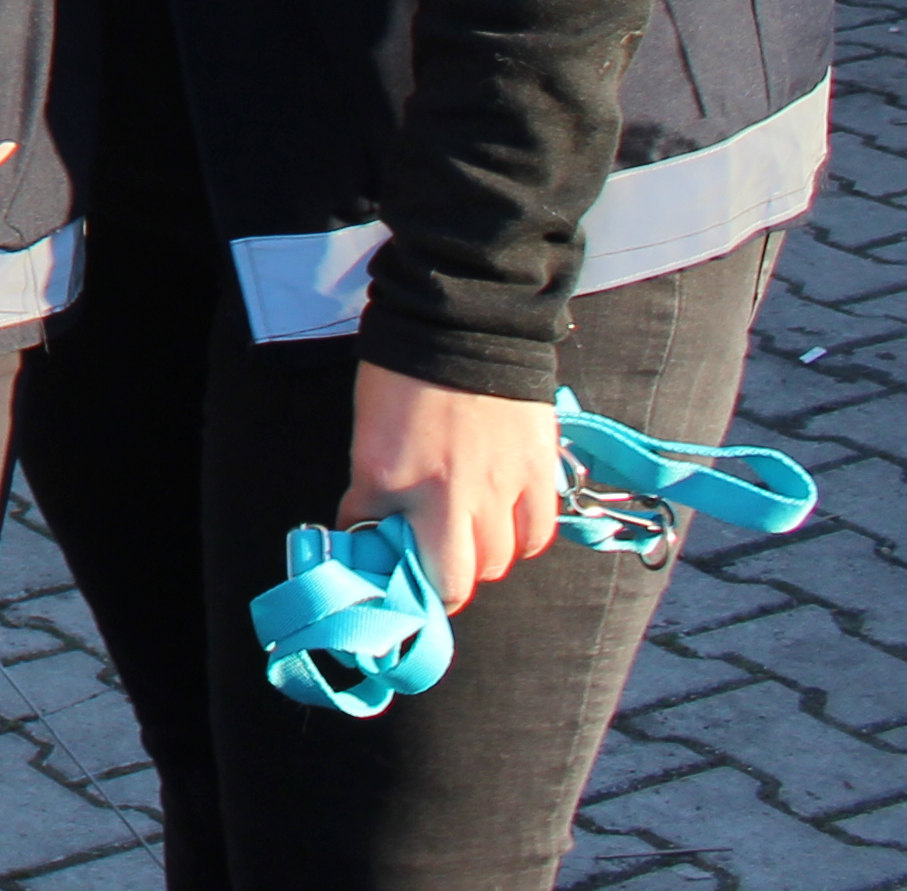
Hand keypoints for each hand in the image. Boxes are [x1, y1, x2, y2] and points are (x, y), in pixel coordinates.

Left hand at [343, 362, 560, 609]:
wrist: (461, 323)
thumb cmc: (403, 375)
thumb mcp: (368, 434)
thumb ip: (373, 490)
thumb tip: (371, 530)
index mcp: (392, 479)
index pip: (388, 559)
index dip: (391, 576)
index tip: (392, 573)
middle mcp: (447, 493)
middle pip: (454, 580)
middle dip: (442, 582)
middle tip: (435, 564)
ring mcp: (498, 486)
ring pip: (497, 562)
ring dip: (481, 558)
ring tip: (470, 536)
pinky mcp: (538, 473)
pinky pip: (536, 534)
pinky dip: (521, 539)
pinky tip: (507, 523)